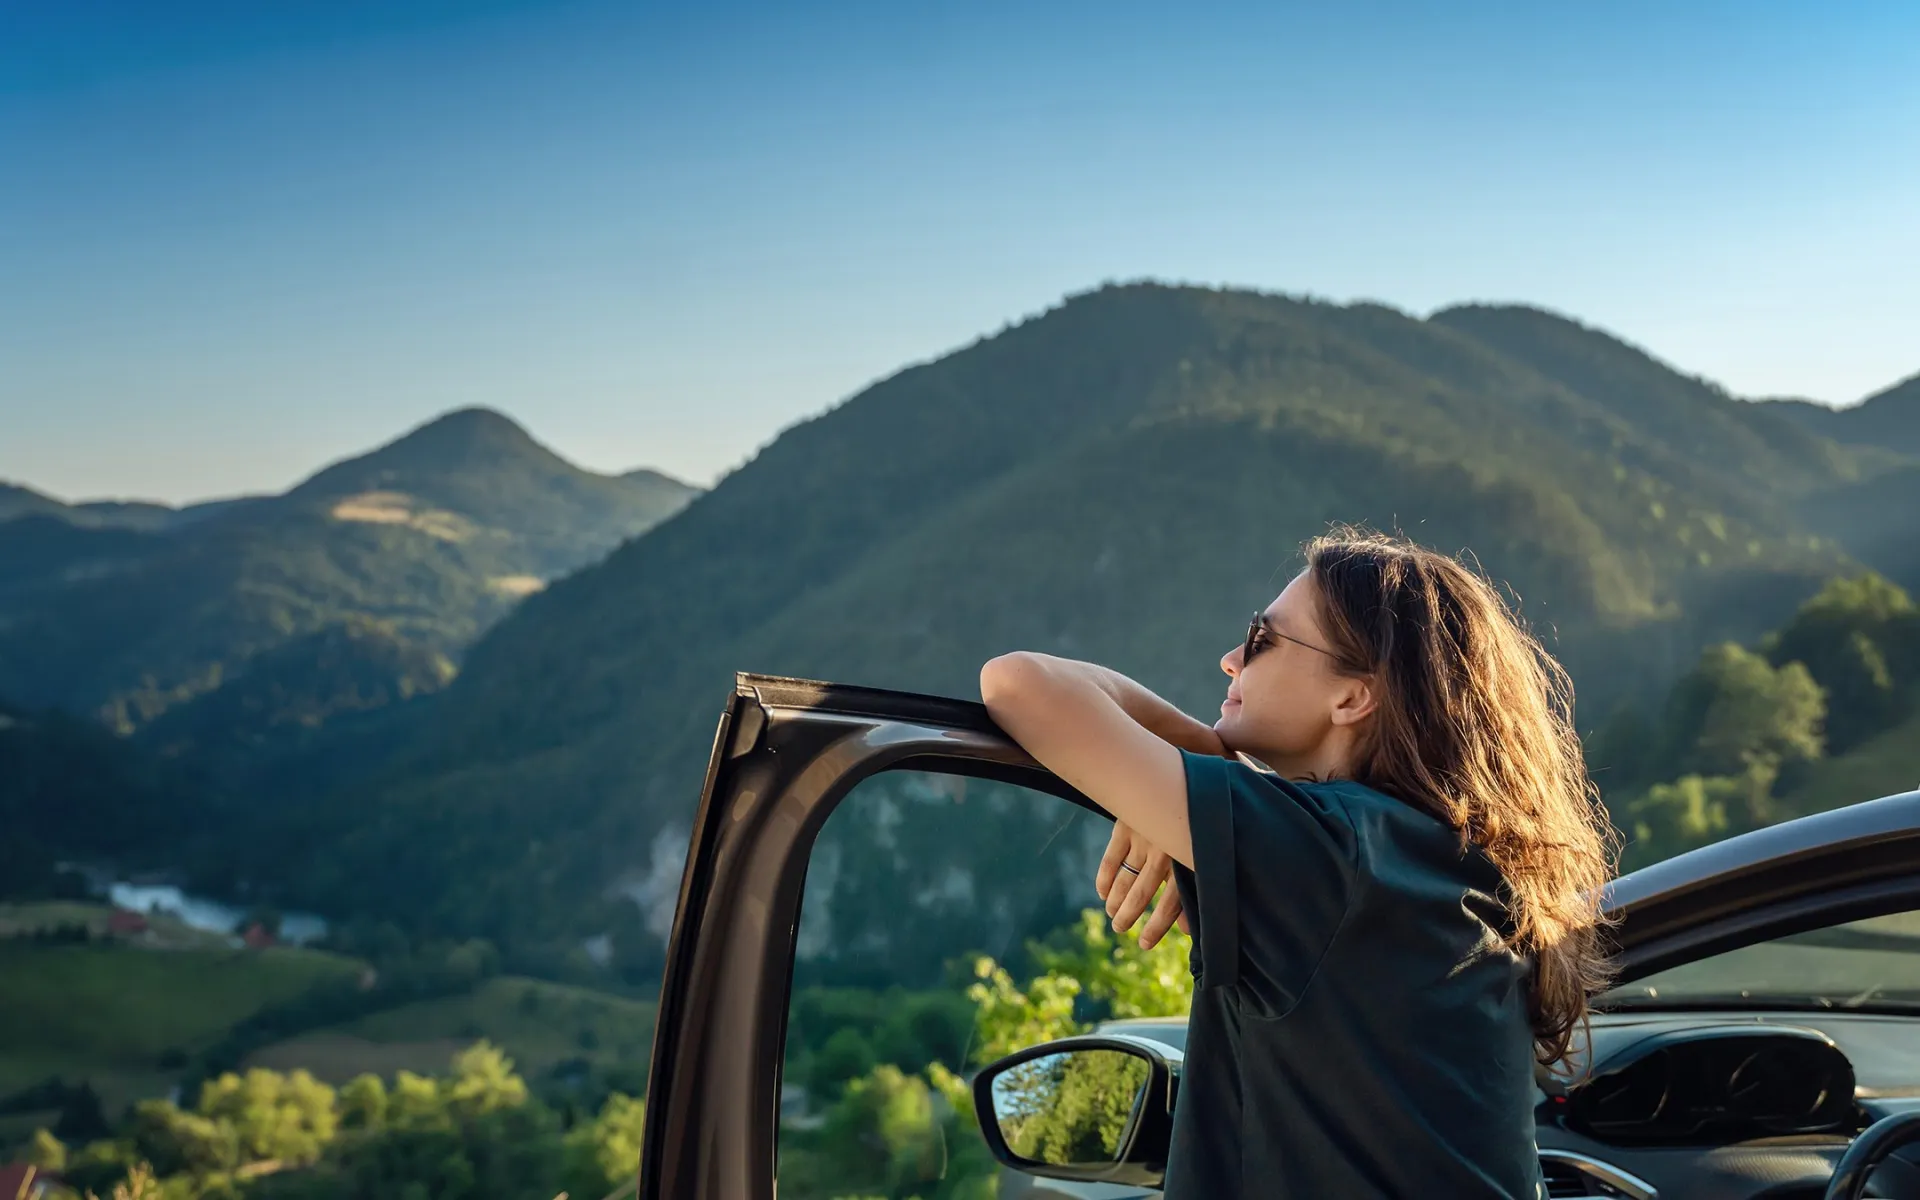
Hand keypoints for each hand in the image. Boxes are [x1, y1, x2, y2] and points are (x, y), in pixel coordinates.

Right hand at [1096, 820, 1190, 948]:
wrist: (1172, 785)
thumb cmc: (1191, 828)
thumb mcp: (1197, 857)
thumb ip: (1193, 892)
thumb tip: (1187, 930)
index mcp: (1186, 860)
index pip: (1170, 903)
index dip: (1156, 927)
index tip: (1144, 944)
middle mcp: (1164, 851)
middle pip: (1142, 892)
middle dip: (1128, 915)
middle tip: (1120, 929)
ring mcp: (1143, 838)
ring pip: (1125, 878)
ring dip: (1116, 900)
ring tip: (1112, 914)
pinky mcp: (1126, 826)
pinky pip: (1111, 858)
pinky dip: (1105, 877)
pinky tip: (1103, 892)